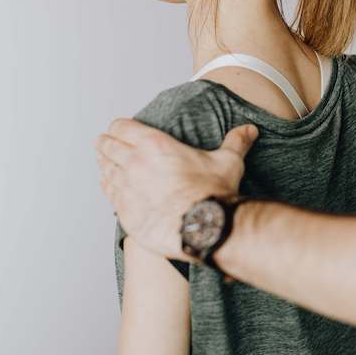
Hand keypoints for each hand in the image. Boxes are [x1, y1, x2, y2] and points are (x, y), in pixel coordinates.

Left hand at [95, 120, 258, 258]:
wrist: (204, 227)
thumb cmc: (213, 193)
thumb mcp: (227, 161)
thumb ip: (236, 142)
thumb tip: (250, 130)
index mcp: (154, 144)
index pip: (122, 127)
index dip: (119, 127)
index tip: (119, 129)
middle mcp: (135, 163)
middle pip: (107, 146)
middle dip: (106, 143)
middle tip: (105, 143)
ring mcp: (127, 188)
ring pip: (105, 169)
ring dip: (105, 165)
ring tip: (105, 163)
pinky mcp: (125, 211)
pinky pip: (109, 194)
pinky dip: (109, 187)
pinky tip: (111, 185)